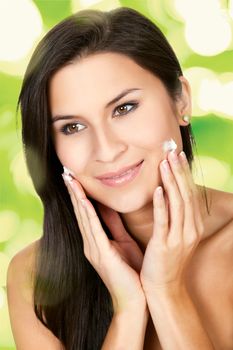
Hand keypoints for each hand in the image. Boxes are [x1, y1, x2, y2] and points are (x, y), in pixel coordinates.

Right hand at [62, 176, 146, 312]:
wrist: (135, 301)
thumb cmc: (131, 272)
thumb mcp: (122, 242)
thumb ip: (114, 225)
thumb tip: (108, 206)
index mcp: (96, 241)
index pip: (86, 213)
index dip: (79, 195)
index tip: (75, 177)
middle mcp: (90, 244)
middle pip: (80, 213)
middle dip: (73, 192)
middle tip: (66, 173)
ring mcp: (94, 250)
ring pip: (84, 218)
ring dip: (76, 198)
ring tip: (70, 180)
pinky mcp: (102, 255)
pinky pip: (94, 229)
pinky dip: (88, 213)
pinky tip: (82, 200)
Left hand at [140, 150, 204, 295]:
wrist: (164, 287)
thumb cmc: (165, 260)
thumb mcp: (175, 235)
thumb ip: (173, 215)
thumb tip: (165, 193)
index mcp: (192, 226)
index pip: (190, 194)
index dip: (184, 174)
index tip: (178, 156)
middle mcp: (190, 230)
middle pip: (186, 194)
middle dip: (179, 172)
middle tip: (173, 152)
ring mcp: (179, 237)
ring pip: (177, 204)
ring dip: (171, 182)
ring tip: (165, 163)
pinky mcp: (165, 245)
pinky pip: (164, 220)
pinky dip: (162, 203)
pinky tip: (158, 189)